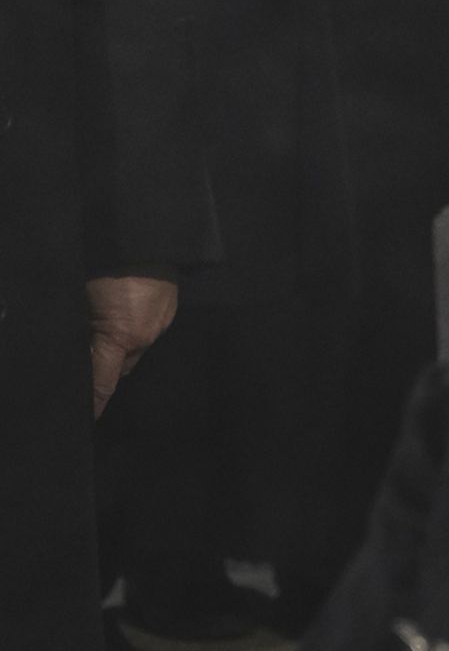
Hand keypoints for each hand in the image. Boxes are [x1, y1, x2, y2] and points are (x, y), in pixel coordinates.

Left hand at [86, 273, 176, 415]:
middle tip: (90, 358)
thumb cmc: (106, 264)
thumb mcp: (82, 298)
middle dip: (107, 366)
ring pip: (136, 348)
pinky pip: (149, 330)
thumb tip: (77, 346)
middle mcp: (144, 337)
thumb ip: (82, 327)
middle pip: (121, 367)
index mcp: (121, 337)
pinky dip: (136, 329)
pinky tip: (126, 313)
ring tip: (108, 331)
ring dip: (122, 345)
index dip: (96, 400)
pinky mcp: (170, 309)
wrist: (147, 235)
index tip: (91, 416)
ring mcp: (161, 323)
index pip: (104, 382)